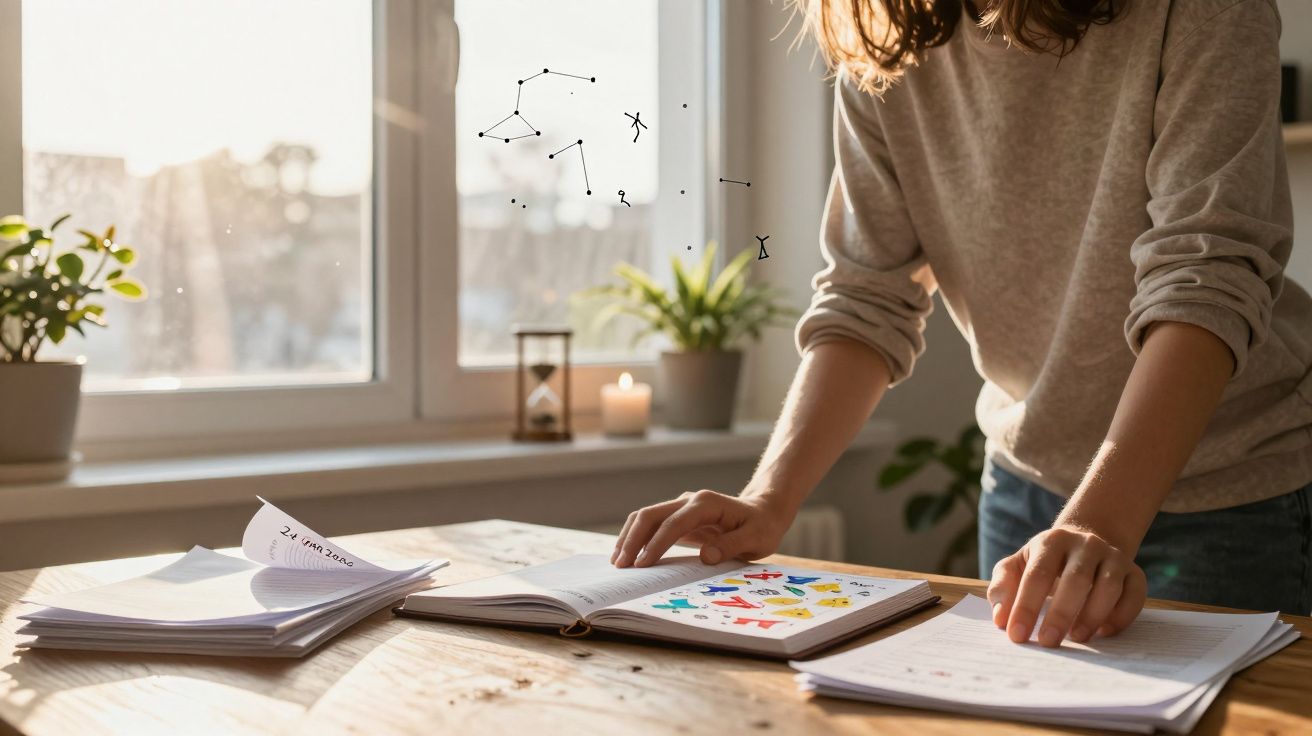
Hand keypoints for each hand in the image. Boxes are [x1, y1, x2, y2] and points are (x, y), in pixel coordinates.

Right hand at [611, 490, 791, 567]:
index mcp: (706, 504)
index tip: (642, 565)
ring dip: (630, 537)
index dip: (656, 544)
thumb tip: (705, 557)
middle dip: (633, 539)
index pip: (673, 523)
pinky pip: (653, 525)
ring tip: (618, 562)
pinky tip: (630, 555)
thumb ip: (731, 546)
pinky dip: (638, 538)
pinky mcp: (679, 517)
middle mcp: (689, 501)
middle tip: (621, 566)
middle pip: (651, 515)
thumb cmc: (762, 526)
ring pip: (646, 517)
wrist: (764, 511)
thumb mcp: (757, 539)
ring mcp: (682, 507)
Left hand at [987, 525, 1146, 646]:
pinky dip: (1121, 616)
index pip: (1037, 575)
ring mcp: (1113, 557)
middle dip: (1060, 614)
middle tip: (1047, 642)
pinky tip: (1103, 632)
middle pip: (1076, 579)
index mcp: (1052, 541)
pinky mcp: (1135, 573)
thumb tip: (1001, 618)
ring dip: (1093, 615)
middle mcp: (1086, 545)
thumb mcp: (1017, 565)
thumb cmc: (1043, 562)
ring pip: (1108, 586)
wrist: (1084, 541)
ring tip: (1076, 638)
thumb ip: (1003, 587)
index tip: (1016, 635)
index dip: (1025, 606)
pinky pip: (1135, 595)